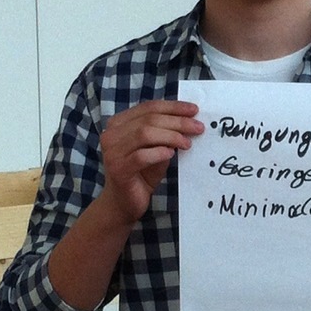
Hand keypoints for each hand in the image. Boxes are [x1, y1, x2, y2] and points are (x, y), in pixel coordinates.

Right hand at [99, 100, 203, 226]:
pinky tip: (171, 154)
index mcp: (118, 123)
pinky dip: (159, 153)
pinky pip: (141, 156)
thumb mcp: (155, 148)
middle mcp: (111, 134)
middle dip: (177, 122)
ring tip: (187, 143)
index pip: (148, 107)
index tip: (194, 110)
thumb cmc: (141, 174)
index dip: (173, 107)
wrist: (124, 203)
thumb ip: (165, 134)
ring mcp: (112, 151)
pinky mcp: (118, 169)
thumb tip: (190, 121)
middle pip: (149, 119)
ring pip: (145, 134)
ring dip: (171, 136)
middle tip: (198, 127)